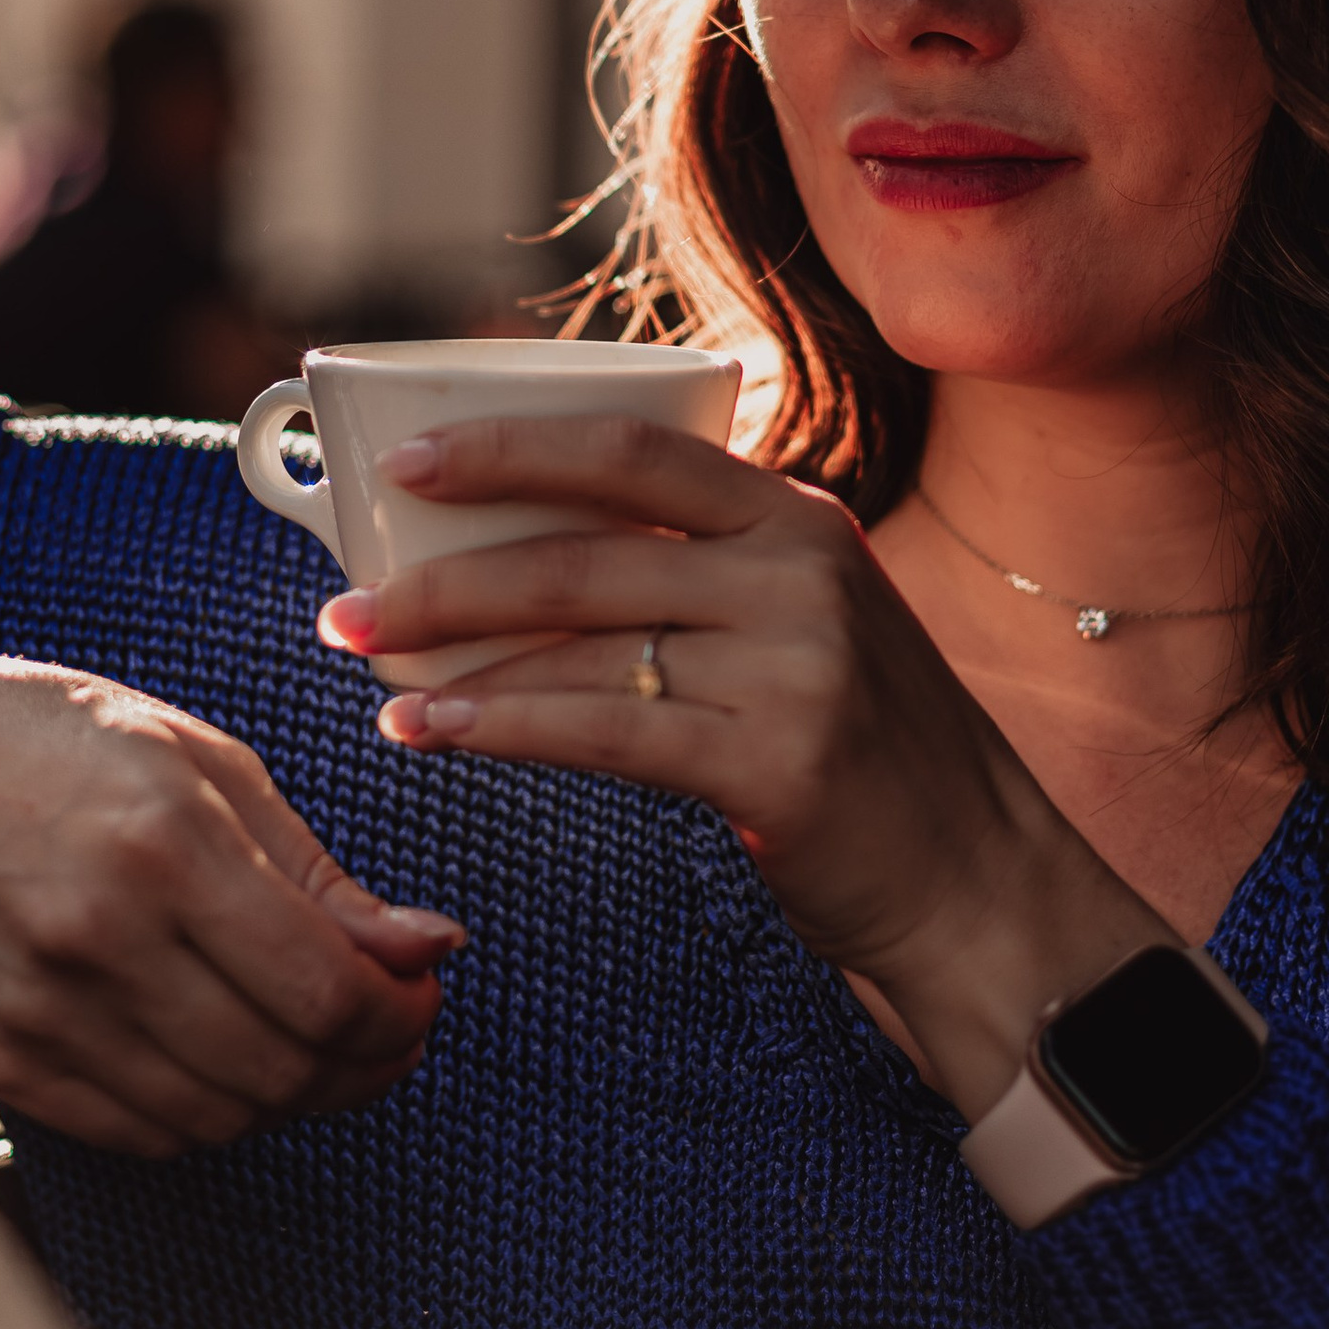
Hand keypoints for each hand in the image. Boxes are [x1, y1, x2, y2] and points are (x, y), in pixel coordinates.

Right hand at [0, 641, 464, 1157]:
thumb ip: (319, 874)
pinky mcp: (0, 1060)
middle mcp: (98, 940)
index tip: (420, 994)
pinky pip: (139, 1134)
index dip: (399, 1015)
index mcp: (165, 846)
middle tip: (391, 1029)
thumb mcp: (209, 766)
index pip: (324, 992)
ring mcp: (41, 1012)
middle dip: (366, 1064)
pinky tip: (231, 1064)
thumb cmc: (57, 743)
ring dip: (294, 1098)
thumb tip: (426, 948)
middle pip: (281, 1069)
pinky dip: (208, 1116)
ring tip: (318, 1047)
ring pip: (218, 1118)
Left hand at [317, 419, 1163, 1121]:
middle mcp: (800, 569)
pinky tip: (432, 732)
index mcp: (797, 517)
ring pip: (584, 637)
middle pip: (587, 543)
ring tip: (366, 668)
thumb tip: (517, 571)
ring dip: (453, 652)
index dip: (512, 445)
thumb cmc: (868, 761)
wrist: (982, 883)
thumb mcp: (804, 630)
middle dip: (447, 570)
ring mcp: (798, 660)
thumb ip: (699, 584)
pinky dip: (502, 725)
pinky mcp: (780, 757)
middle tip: (347, 597)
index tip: (409, 462)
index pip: (636, 447)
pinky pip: (605, 729)